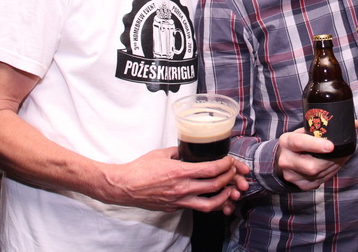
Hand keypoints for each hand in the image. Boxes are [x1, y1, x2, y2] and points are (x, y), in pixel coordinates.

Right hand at [96, 147, 246, 212]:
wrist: (124, 187)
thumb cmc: (140, 169)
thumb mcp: (162, 153)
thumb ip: (178, 152)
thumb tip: (189, 150)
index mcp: (179, 172)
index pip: (211, 170)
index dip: (225, 165)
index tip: (229, 161)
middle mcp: (182, 188)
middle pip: (214, 186)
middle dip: (228, 178)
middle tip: (233, 172)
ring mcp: (179, 201)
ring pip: (209, 204)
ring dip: (223, 197)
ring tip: (229, 191)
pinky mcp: (175, 208)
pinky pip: (196, 208)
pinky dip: (208, 204)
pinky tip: (212, 199)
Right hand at [274, 128, 350, 190]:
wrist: (284, 158)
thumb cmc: (298, 141)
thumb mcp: (305, 131)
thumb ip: (325, 127)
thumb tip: (354, 124)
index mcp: (286, 142)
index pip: (299, 143)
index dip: (315, 145)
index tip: (331, 146)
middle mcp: (286, 160)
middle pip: (312, 166)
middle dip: (331, 160)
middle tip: (342, 153)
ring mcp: (292, 175)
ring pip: (318, 175)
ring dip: (334, 166)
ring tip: (341, 157)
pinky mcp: (301, 185)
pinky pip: (321, 181)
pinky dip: (331, 172)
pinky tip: (334, 165)